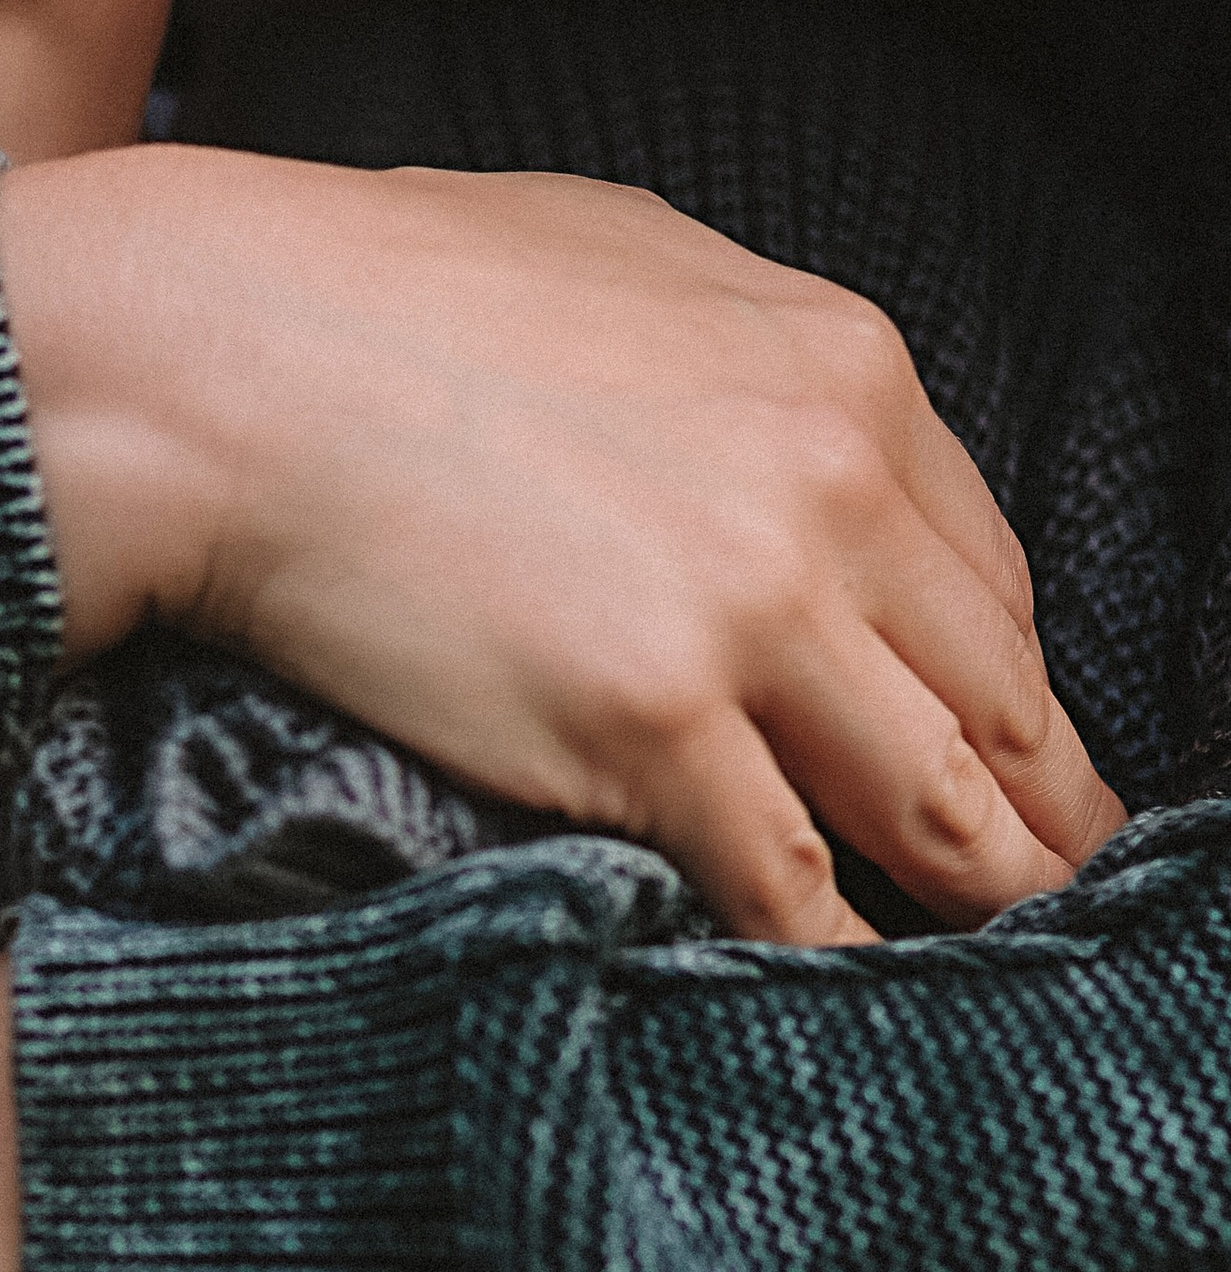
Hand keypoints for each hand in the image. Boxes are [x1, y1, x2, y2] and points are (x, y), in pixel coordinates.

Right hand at [0, 148, 1123, 944]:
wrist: (214, 350)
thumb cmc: (373, 292)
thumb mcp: (618, 263)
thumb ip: (740, 363)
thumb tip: (787, 455)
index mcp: (842, 370)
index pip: (990, 578)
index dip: (1006, 694)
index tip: (1015, 766)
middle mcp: (830, 488)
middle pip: (997, 703)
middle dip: (1040, 819)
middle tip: (1057, 902)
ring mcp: (750, 610)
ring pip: (932, 810)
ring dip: (976, 907)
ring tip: (994, 978)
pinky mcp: (647, 723)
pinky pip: (787, 887)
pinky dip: (826, 958)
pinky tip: (841, 1007)